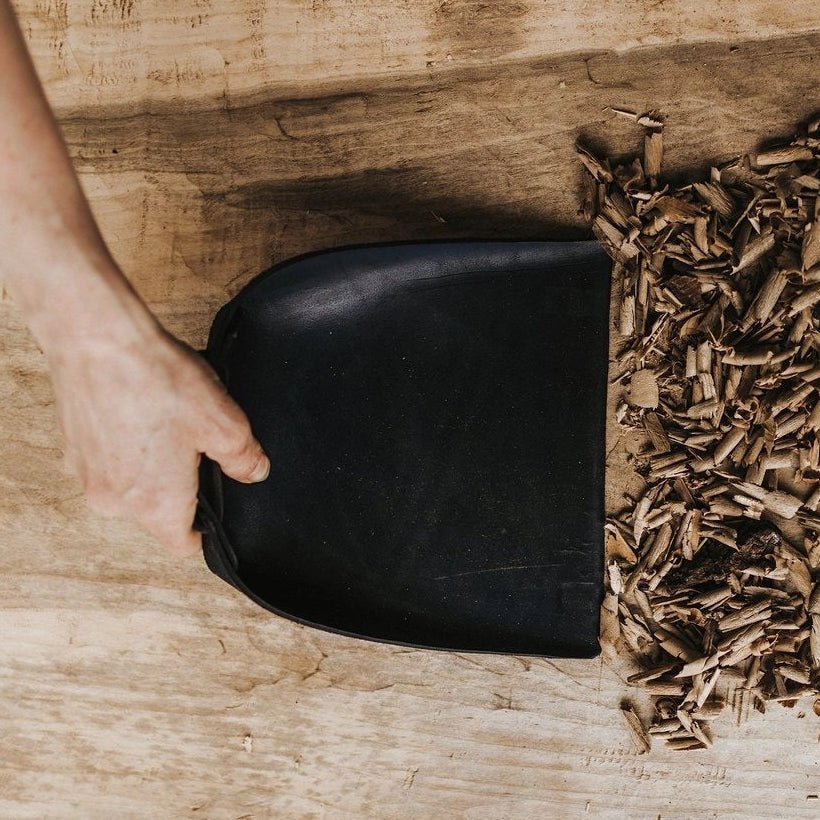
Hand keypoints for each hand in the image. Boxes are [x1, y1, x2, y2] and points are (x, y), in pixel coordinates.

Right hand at [47, 315, 268, 557]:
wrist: (97, 339)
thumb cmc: (157, 382)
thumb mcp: (224, 423)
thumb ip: (244, 458)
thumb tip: (253, 473)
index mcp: (155, 506)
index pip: (184, 543)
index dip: (207, 529)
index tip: (217, 505)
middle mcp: (115, 502)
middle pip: (158, 513)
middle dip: (182, 487)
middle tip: (198, 446)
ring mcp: (87, 476)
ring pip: (133, 485)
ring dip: (153, 464)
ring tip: (168, 422)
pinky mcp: (72, 448)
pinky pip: (109, 460)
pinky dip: (126, 445)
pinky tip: (141, 411)